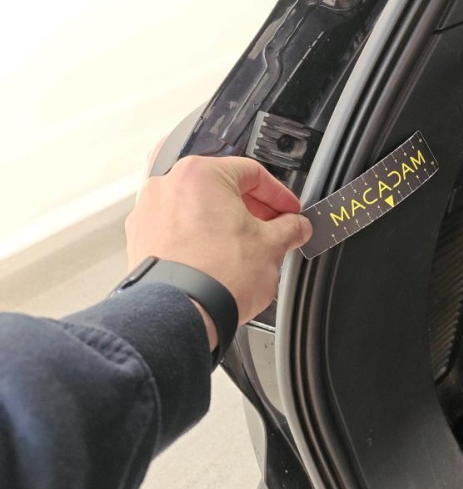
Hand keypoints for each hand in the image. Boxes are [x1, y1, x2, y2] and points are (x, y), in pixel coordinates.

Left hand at [125, 156, 311, 348]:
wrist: (180, 314)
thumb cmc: (216, 276)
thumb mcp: (271, 246)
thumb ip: (290, 228)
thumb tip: (296, 227)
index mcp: (201, 174)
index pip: (253, 173)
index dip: (280, 195)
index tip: (290, 212)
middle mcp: (169, 185)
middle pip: (223, 189)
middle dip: (253, 210)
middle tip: (274, 230)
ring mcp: (149, 212)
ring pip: (199, 209)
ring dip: (226, 224)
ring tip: (246, 249)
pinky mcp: (140, 239)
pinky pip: (178, 230)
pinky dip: (200, 240)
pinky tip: (218, 261)